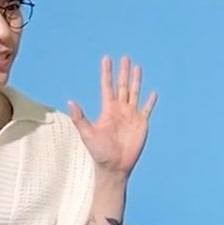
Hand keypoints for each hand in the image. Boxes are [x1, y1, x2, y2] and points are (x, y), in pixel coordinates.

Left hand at [68, 56, 156, 176]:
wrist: (114, 166)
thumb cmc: (99, 152)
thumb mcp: (87, 134)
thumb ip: (80, 118)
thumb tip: (70, 102)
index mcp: (107, 110)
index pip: (107, 87)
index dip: (107, 73)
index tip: (106, 59)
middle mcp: (120, 110)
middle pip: (122, 86)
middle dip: (123, 72)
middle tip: (124, 57)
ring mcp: (131, 116)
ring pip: (135, 93)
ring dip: (136, 80)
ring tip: (137, 67)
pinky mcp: (141, 124)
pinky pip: (147, 109)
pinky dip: (150, 101)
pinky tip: (153, 92)